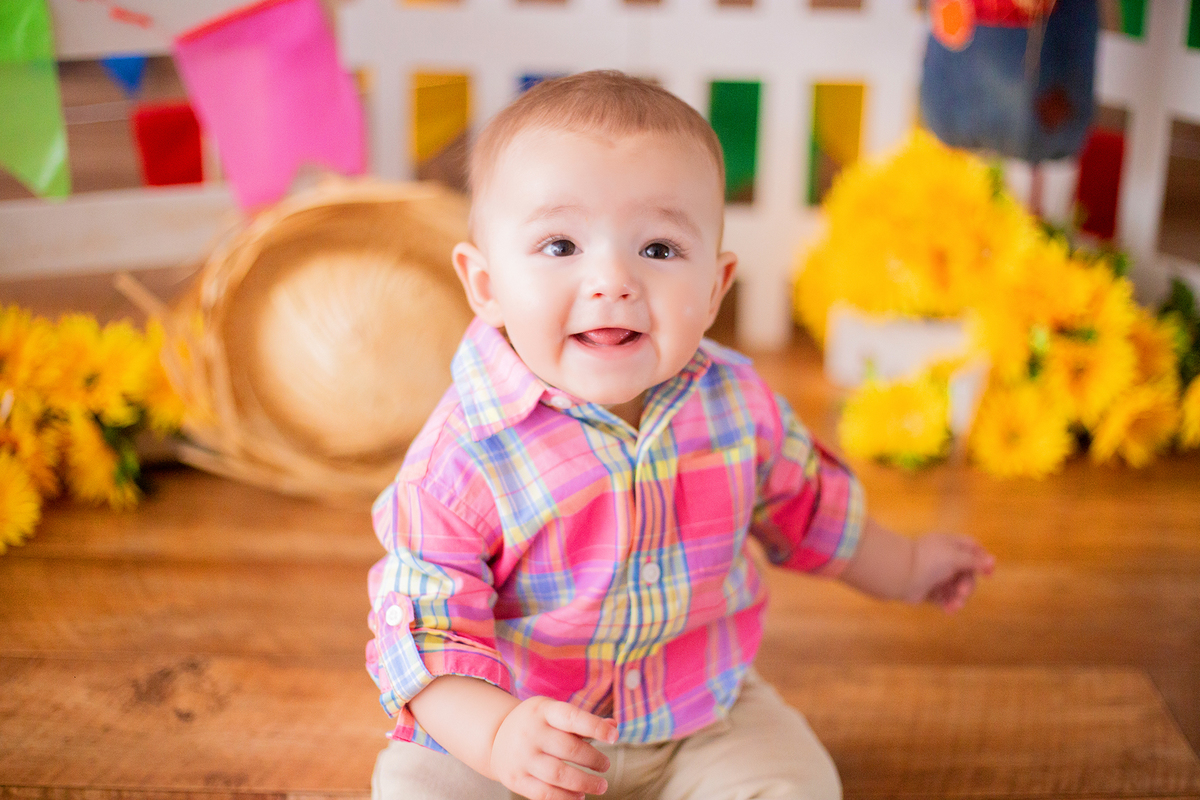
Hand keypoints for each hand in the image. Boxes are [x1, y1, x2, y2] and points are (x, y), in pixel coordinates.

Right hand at [490, 696, 617, 799]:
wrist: (495, 737)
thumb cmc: (536, 724)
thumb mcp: (554, 713)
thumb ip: (583, 721)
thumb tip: (614, 726)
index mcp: (543, 711)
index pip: (572, 718)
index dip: (595, 727)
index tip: (614, 737)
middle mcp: (530, 732)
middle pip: (569, 749)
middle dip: (594, 760)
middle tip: (606, 765)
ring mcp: (521, 757)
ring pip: (559, 774)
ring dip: (585, 783)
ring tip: (601, 786)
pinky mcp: (516, 778)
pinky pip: (544, 793)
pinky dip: (565, 798)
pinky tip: (579, 796)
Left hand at [905, 533, 994, 611]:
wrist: (899, 575)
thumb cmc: (928, 561)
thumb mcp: (955, 557)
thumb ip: (974, 560)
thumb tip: (993, 560)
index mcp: (949, 545)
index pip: (972, 549)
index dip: (982, 560)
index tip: (988, 572)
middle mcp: (944, 559)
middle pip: (967, 573)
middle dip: (967, 585)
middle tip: (962, 593)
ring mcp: (936, 575)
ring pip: (956, 588)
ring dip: (959, 598)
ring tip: (954, 606)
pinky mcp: (929, 590)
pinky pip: (945, 598)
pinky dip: (948, 604)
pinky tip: (948, 610)